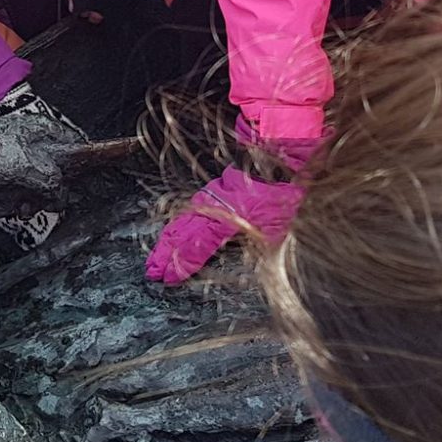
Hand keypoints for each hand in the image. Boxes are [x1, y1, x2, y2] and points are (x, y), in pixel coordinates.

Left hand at [0, 97, 85, 199]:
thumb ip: (53, 182)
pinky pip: (12, 193)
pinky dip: (6, 202)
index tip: (74, 188)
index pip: (77, 146)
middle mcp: (31, 142)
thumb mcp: (29, 168)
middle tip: (34, 204)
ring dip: (23, 202)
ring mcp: (13, 158)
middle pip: (56, 173)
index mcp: (44, 131)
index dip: (79, 170)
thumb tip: (61, 198)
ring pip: (33, 187)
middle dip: (46, 195)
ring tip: (10, 206)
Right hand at [146, 166, 301, 284]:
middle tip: (152, 271)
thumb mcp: (276, 230)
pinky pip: (191, 209)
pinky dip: (178, 223)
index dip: (181, 263)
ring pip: (183, 219)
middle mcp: (215, 204)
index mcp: (227, 216)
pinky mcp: (217, 190)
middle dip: (165, 254)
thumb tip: (233, 267)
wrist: (289, 163)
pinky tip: (172, 232)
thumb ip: (250, 248)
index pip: (197, 245)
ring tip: (155, 256)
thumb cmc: (287, 198)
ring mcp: (213, 195)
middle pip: (183, 232)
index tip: (167, 278)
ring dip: (168, 240)